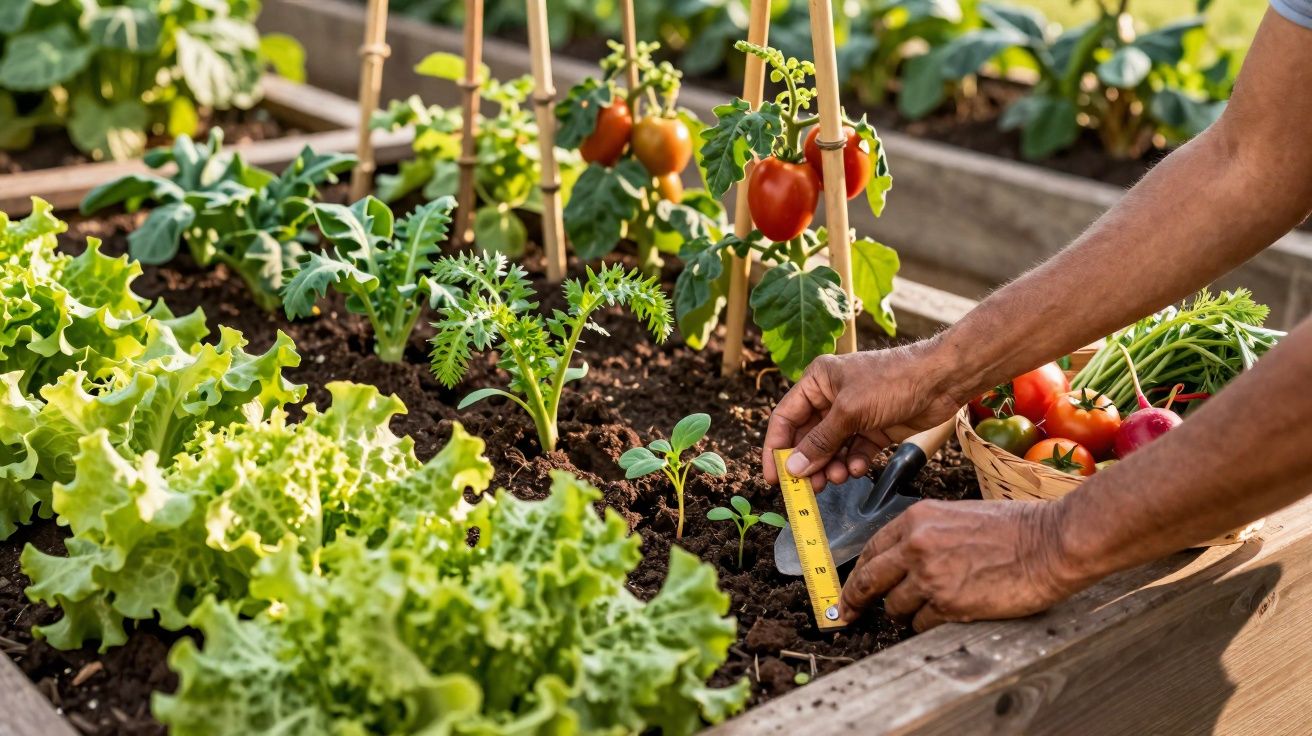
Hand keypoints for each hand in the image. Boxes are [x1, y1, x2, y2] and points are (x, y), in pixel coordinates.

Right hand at [762, 342, 960, 487]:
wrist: (941, 380)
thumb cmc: (892, 381)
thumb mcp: (850, 411)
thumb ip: (820, 441)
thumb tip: (792, 468)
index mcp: (818, 381)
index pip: (785, 417)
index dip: (777, 447)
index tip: (773, 477)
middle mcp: (832, 397)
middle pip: (807, 437)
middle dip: (807, 463)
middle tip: (806, 489)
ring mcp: (854, 414)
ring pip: (831, 449)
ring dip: (829, 466)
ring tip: (834, 479)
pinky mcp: (874, 429)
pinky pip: (854, 452)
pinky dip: (852, 463)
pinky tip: (856, 469)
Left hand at [838, 499, 1085, 630]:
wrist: (1050, 543)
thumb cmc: (1015, 528)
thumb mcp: (957, 516)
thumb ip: (925, 536)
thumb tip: (902, 561)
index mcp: (916, 520)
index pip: (871, 550)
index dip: (857, 574)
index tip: (849, 589)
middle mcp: (916, 546)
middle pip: (868, 581)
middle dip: (855, 601)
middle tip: (849, 614)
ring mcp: (930, 576)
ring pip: (895, 607)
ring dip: (905, 613)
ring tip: (928, 609)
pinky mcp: (948, 604)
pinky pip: (921, 623)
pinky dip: (928, 624)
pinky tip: (947, 616)